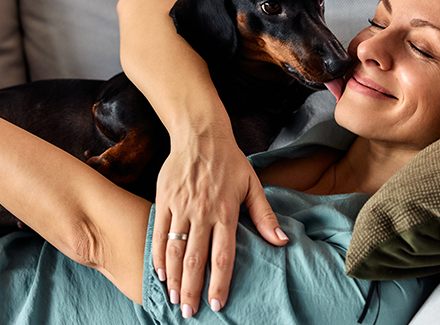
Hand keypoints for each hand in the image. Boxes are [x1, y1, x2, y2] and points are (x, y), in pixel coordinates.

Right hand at [153, 132, 287, 317]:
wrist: (200, 134)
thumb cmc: (230, 161)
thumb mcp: (253, 184)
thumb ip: (265, 216)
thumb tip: (281, 242)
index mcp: (226, 211)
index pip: (222, 255)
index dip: (219, 282)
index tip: (217, 304)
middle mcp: (202, 212)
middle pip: (195, 259)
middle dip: (192, 289)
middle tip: (190, 312)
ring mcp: (181, 206)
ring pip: (175, 249)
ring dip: (173, 278)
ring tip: (174, 299)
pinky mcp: (164, 199)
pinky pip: (159, 232)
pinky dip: (158, 255)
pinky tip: (159, 273)